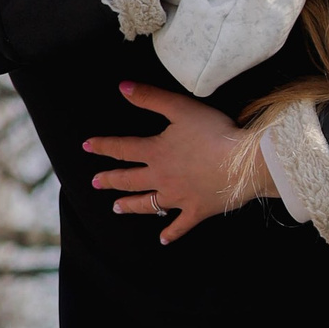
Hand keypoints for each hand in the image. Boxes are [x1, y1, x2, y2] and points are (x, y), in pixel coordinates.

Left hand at [85, 84, 276, 244]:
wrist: (241, 164)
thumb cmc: (213, 133)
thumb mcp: (180, 108)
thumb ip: (150, 98)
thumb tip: (122, 87)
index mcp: (156, 153)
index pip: (122, 149)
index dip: (103, 146)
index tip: (87, 146)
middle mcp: (161, 178)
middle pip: (130, 180)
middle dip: (111, 180)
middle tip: (96, 182)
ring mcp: (178, 198)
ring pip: (148, 204)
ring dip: (130, 206)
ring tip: (116, 208)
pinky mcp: (196, 211)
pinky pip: (180, 226)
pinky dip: (171, 233)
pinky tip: (162, 240)